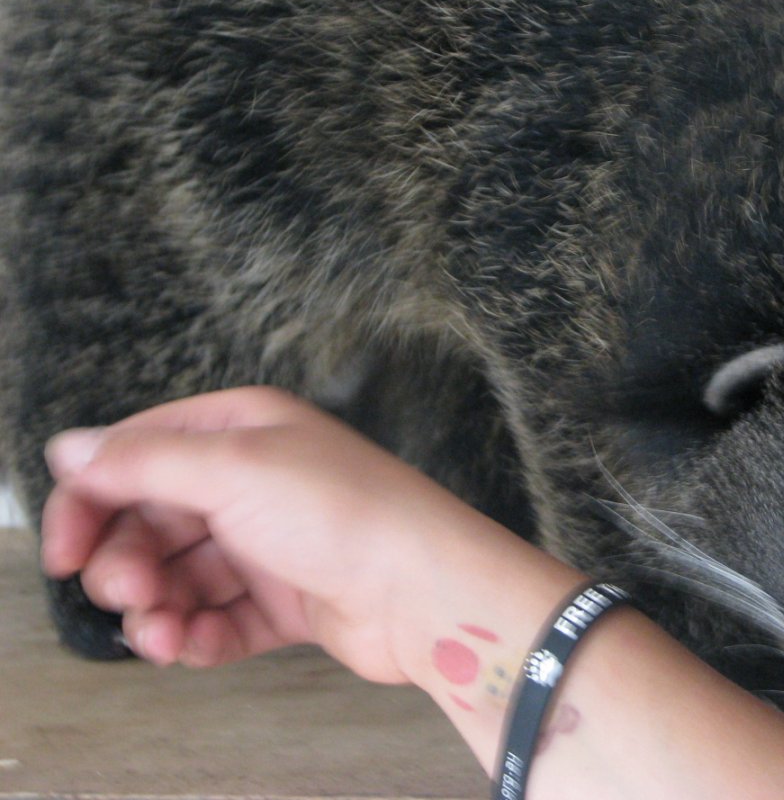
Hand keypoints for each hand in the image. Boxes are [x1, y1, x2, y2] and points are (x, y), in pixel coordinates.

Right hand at [41, 386, 474, 682]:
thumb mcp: (235, 468)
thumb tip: (71, 448)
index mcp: (241, 430)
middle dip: (125, 563)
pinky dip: (194, 637)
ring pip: (178, 578)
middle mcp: (252, 481)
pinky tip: (188, 647)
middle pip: (149, 522)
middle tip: (129, 592)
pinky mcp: (284, 602)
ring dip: (155, 609)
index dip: (91, 500)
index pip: (135, 455)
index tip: (64, 551)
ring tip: (162, 631)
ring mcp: (268, 544)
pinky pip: (215, 621)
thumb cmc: (344, 512)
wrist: (425, 590)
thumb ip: (145, 461)